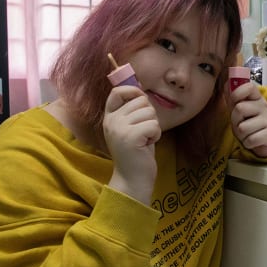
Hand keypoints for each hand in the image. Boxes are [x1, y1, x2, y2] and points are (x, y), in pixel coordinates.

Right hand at [103, 86, 160, 204]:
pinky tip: (147, 145)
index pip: (117, 91)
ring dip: (153, 127)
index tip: (141, 101)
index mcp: (110, 117)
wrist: (133, 179)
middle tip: (143, 133)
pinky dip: (156, 135)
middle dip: (150, 115)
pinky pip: (154, 125)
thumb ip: (133, 110)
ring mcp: (119, 128)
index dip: (133, 90)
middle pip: (142, 101)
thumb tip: (141, 88)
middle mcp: (111, 121)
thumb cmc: (137, 152)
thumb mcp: (131, 127)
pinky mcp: (131, 137)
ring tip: (144, 140)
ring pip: (150, 112)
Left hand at [229, 81, 266, 156]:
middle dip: (235, 120)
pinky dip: (248, 143)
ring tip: (247, 133)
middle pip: (240, 108)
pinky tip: (252, 140)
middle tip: (241, 123)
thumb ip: (233, 96)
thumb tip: (226, 83)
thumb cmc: (252, 122)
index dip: (237, 93)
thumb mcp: (241, 108)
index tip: (235, 101)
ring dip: (241, 134)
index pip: (248, 87)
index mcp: (256, 97)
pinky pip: (250, 139)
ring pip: (243, 127)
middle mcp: (264, 106)